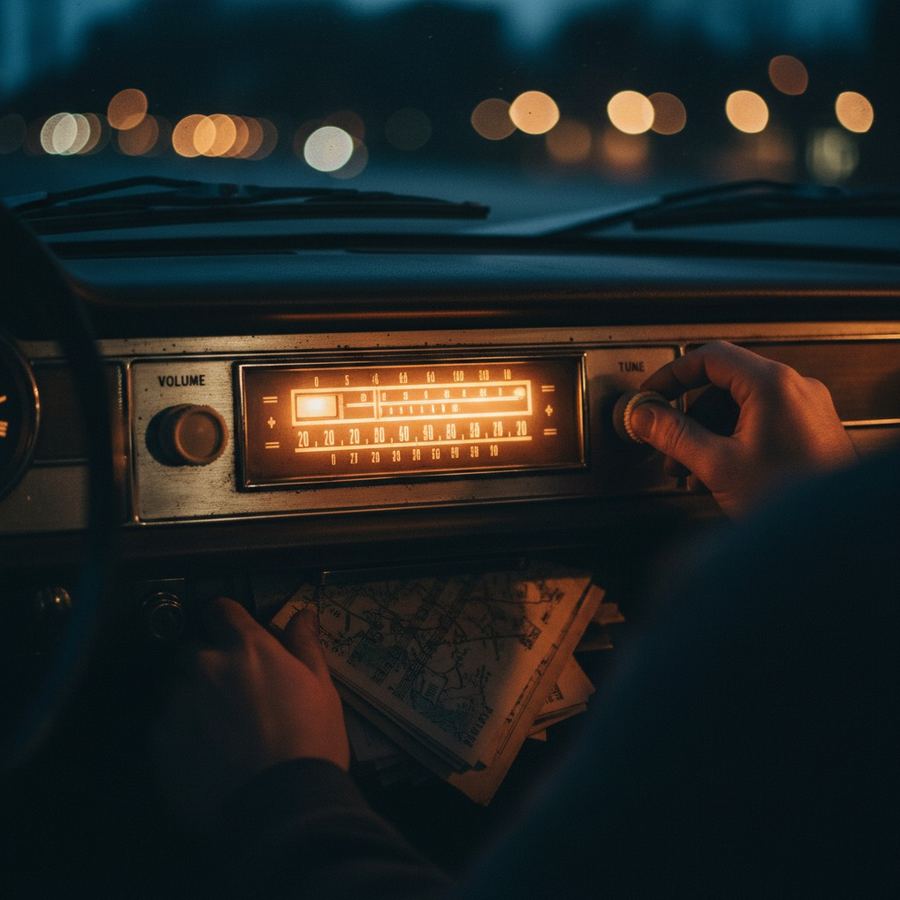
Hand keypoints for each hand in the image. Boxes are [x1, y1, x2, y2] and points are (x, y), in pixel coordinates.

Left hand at [152, 597, 348, 829]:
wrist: (282, 807)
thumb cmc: (311, 742)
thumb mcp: (322, 689)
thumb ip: (304, 646)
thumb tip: (302, 615)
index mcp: (247, 647)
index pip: (221, 609)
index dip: (227, 620)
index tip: (235, 636)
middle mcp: (205, 666)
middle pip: (193, 649)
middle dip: (207, 663)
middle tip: (231, 693)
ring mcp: (177, 703)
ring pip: (176, 688)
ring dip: (191, 698)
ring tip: (216, 730)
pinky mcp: (159, 742)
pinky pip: (163, 725)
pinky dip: (179, 733)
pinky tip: (204, 755)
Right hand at [630, 341, 856, 516]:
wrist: (837, 532)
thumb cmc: (793, 499)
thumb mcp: (718, 465)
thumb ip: (674, 435)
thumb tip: (644, 415)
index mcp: (772, 385)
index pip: (709, 357)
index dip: (671, 375)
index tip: (650, 396)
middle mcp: (794, 389)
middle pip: (722, 386)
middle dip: (688, 417)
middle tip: (664, 442)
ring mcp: (805, 410)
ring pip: (739, 408)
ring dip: (707, 435)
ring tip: (690, 472)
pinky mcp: (809, 431)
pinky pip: (759, 424)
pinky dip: (732, 443)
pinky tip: (717, 476)